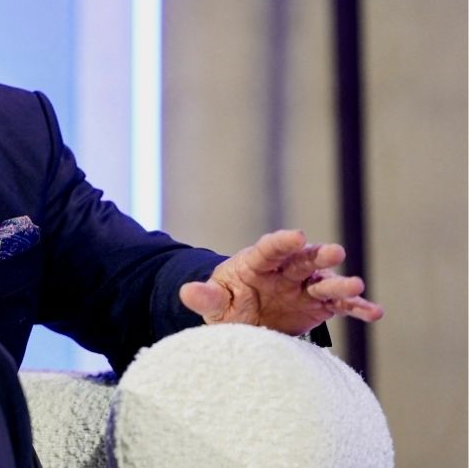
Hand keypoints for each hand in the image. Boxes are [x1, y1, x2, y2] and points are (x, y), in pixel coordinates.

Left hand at [179, 229, 383, 335]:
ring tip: (355, 286)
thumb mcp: (214, 303)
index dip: (282, 242)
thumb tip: (186, 290)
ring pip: (325, 282)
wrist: (244, 323)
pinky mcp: (319, 306)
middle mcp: (285, 271)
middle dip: (317, 255)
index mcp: (256, 263)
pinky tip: (373, 312)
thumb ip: (205, 297)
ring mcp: (304, 287)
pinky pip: (340, 306)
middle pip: (303, 260)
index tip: (296, 235)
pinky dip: (357, 308)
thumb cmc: (227, 305)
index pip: (269, 249)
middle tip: (333, 252)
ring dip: (340, 283)